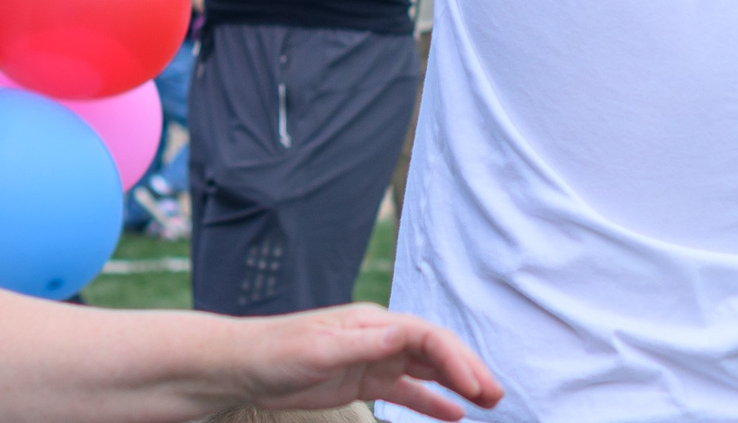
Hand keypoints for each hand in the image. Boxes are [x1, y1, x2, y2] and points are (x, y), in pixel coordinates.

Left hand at [222, 303, 503, 420]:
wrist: (241, 366)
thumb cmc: (275, 352)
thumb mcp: (319, 350)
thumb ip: (363, 345)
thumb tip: (404, 334)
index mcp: (372, 323)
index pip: (426, 336)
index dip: (454, 359)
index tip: (475, 386)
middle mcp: (378, 336)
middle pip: (434, 350)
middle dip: (467, 369)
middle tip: (496, 395)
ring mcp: (372, 359)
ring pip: (426, 370)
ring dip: (457, 384)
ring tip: (488, 402)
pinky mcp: (362, 380)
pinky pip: (406, 390)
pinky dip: (432, 401)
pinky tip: (454, 415)